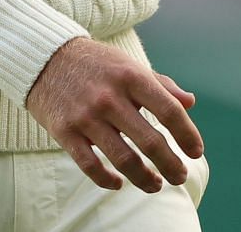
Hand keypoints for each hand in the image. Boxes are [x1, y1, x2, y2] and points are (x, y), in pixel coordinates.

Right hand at [25, 37, 203, 193]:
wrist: (44, 56)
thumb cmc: (95, 64)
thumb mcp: (128, 65)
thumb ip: (160, 85)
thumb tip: (190, 103)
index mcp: (130, 76)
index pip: (169, 111)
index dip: (188, 135)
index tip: (196, 153)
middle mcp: (110, 97)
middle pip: (151, 142)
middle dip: (171, 166)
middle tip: (179, 176)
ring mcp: (86, 116)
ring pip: (124, 160)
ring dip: (145, 178)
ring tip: (155, 184)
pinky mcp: (65, 131)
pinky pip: (90, 166)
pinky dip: (108, 181)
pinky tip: (119, 183)